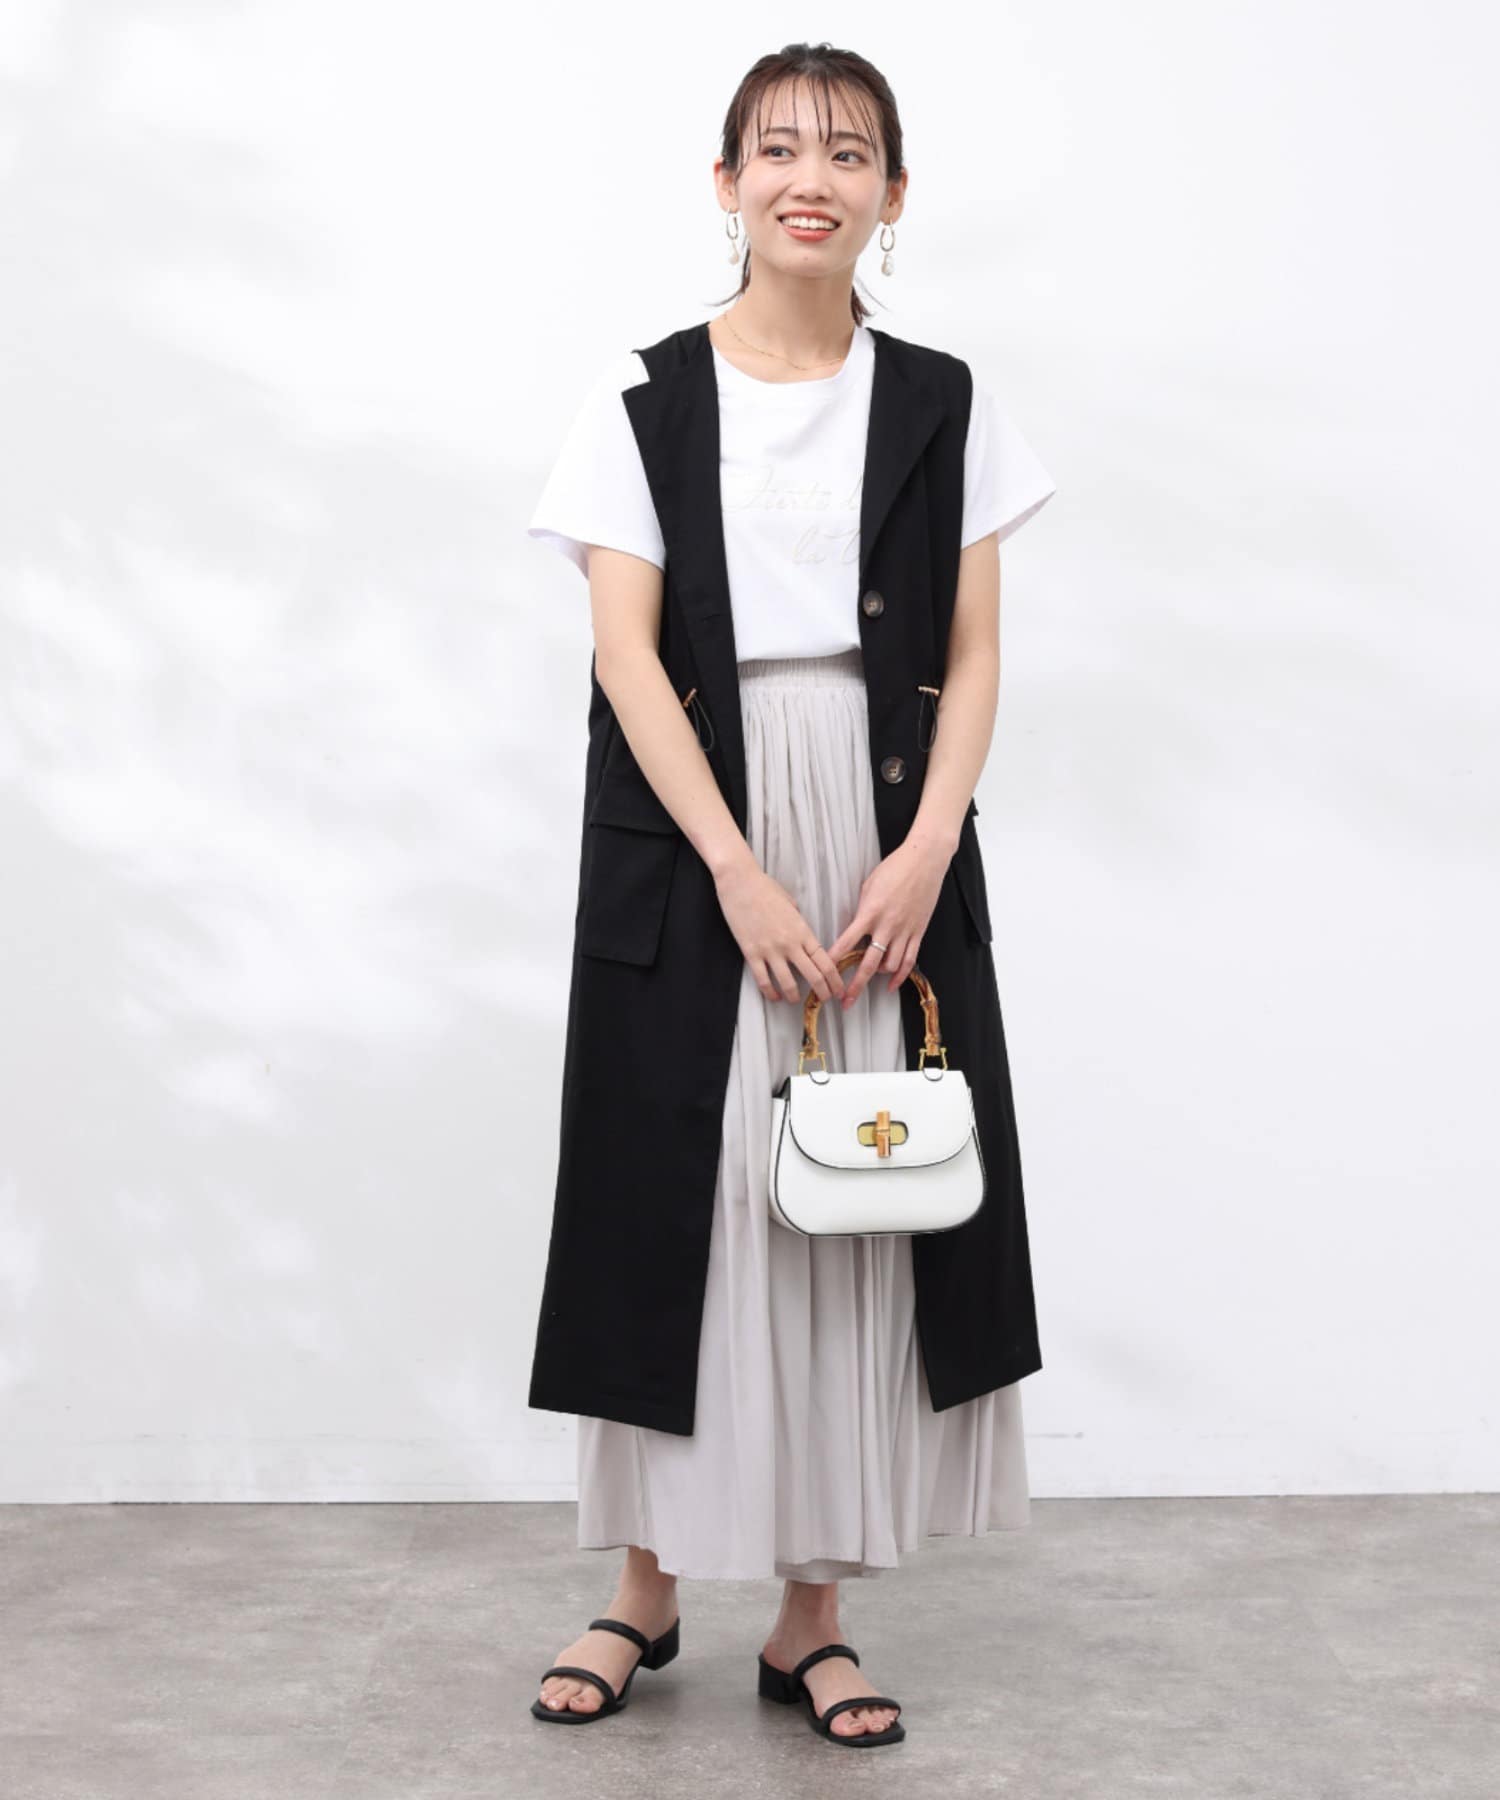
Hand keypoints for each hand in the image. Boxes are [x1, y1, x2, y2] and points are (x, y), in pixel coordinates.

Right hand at [713, 858, 847, 1005]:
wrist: (740, 883)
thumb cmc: (765, 888)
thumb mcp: (791, 904)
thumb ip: (799, 923)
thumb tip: (801, 934)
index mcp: (803, 931)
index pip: (825, 961)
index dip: (835, 979)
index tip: (838, 989)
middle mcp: (790, 944)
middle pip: (814, 976)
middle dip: (823, 992)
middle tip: (825, 1000)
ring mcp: (770, 950)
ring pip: (789, 983)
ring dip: (795, 996)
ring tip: (796, 1000)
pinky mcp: (751, 953)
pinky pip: (763, 980)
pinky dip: (770, 993)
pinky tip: (774, 996)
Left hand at [826, 838, 947, 1010]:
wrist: (924, 861)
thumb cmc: (894, 868)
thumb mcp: (868, 886)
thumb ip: (862, 910)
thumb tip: (856, 926)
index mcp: (870, 912)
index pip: (847, 942)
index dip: (834, 960)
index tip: (824, 972)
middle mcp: (887, 925)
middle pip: (868, 963)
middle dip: (855, 985)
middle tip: (844, 1001)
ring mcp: (904, 931)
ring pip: (890, 965)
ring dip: (877, 977)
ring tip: (866, 983)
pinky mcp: (918, 932)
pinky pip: (909, 960)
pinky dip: (900, 975)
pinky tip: (892, 985)